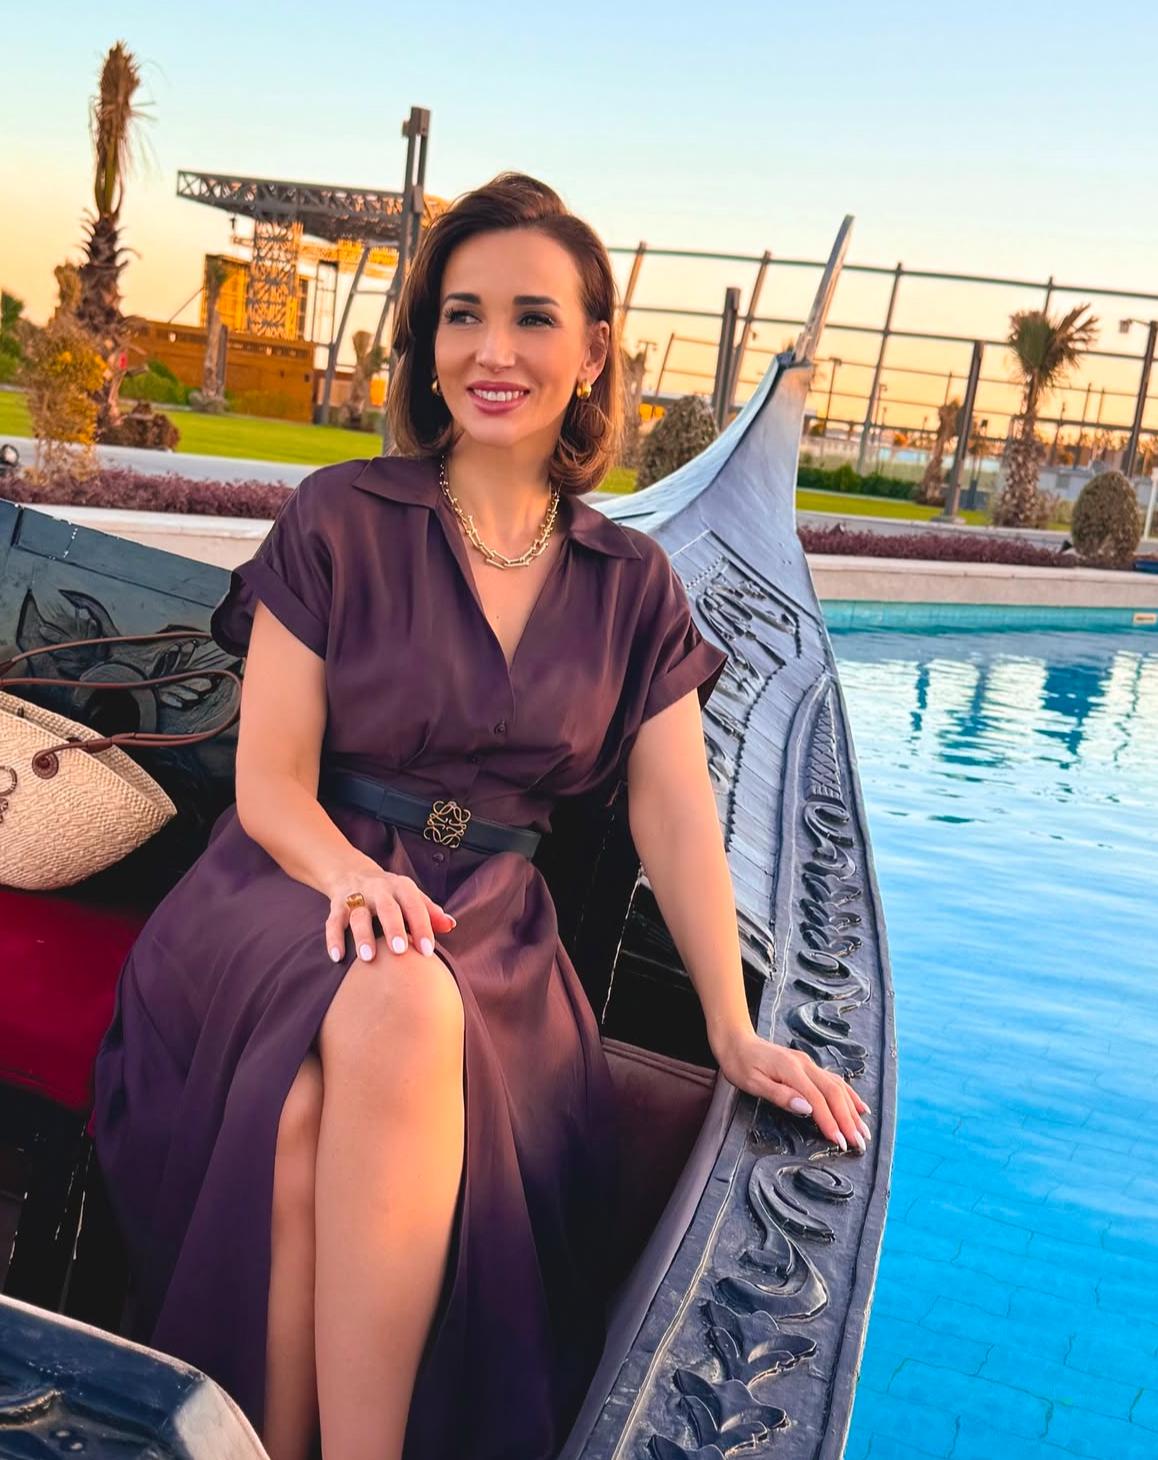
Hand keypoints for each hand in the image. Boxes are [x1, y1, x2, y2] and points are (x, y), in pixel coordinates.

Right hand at [322, 864, 455, 964]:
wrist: (352, 872)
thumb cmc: (391, 893)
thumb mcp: (411, 896)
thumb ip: (430, 911)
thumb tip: (451, 925)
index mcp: (401, 887)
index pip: (414, 905)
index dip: (422, 927)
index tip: (427, 951)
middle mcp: (379, 890)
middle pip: (387, 908)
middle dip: (393, 928)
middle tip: (399, 951)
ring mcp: (356, 896)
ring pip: (358, 915)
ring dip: (362, 936)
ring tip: (367, 958)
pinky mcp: (337, 905)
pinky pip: (333, 922)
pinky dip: (333, 938)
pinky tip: (337, 957)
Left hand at [711, 1025, 870, 1152]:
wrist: (737, 1040)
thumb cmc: (740, 1064)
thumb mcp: (752, 1083)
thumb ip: (780, 1095)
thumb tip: (807, 1109)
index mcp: (791, 1070)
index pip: (817, 1099)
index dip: (830, 1122)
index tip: (841, 1142)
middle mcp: (805, 1065)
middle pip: (834, 1093)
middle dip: (848, 1120)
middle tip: (860, 1144)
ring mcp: (809, 1064)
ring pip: (838, 1087)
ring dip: (852, 1111)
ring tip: (864, 1132)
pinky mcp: (808, 1066)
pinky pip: (834, 1080)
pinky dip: (849, 1095)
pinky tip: (860, 1107)